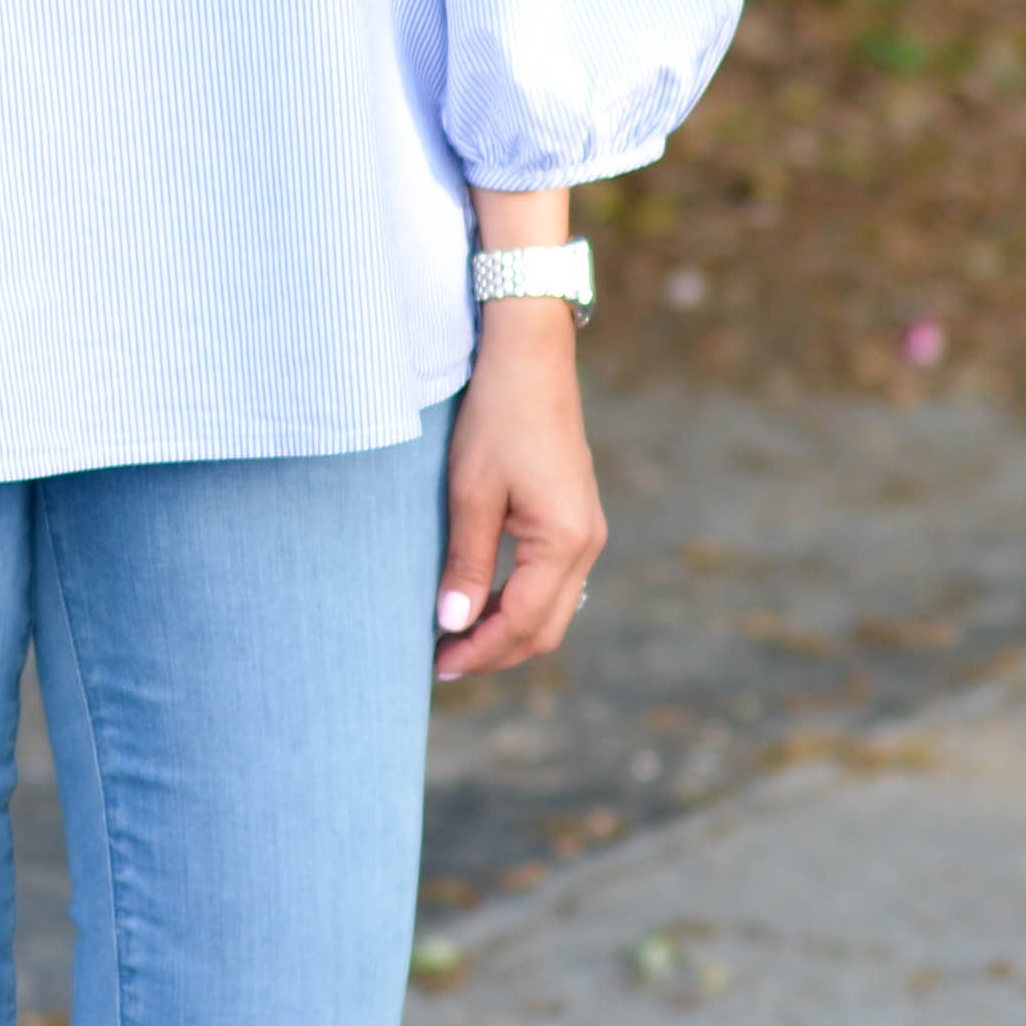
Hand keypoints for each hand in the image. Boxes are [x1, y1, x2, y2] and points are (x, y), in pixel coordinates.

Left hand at [433, 308, 605, 683]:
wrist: (530, 361)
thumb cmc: (496, 419)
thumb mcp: (470, 494)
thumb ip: (466, 564)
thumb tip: (454, 625)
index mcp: (565, 540)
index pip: (522, 622)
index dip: (479, 651)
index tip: (437, 664)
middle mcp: (588, 544)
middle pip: (546, 629)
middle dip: (496, 653)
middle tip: (443, 662)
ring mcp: (588, 533)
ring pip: (553, 611)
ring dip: (508, 631)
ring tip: (456, 638)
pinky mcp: (578, 521)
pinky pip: (554, 584)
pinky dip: (520, 604)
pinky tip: (482, 602)